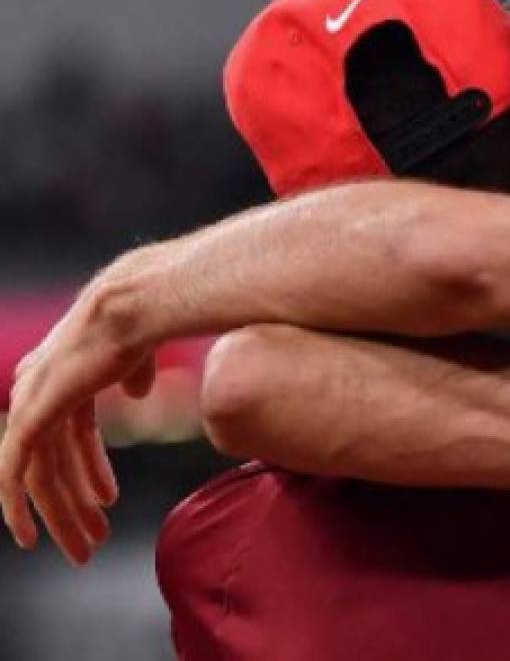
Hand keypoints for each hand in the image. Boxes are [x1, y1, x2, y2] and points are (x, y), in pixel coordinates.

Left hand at [0, 276, 154, 563]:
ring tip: (86, 545)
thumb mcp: (138, 355)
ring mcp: (32, 400)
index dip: (89, 472)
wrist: (139, 307)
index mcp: (62, 373)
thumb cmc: (150, 320)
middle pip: (51, 460)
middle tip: (91, 540)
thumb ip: (132, 373)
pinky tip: (29, 535)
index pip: (69, 435)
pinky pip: (15, 472)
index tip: (107, 503)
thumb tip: (134, 390)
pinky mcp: (31, 415)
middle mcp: (37, 387)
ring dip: (60, 514)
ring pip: (38, 474)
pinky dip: (17, 506)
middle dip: (73, 504)